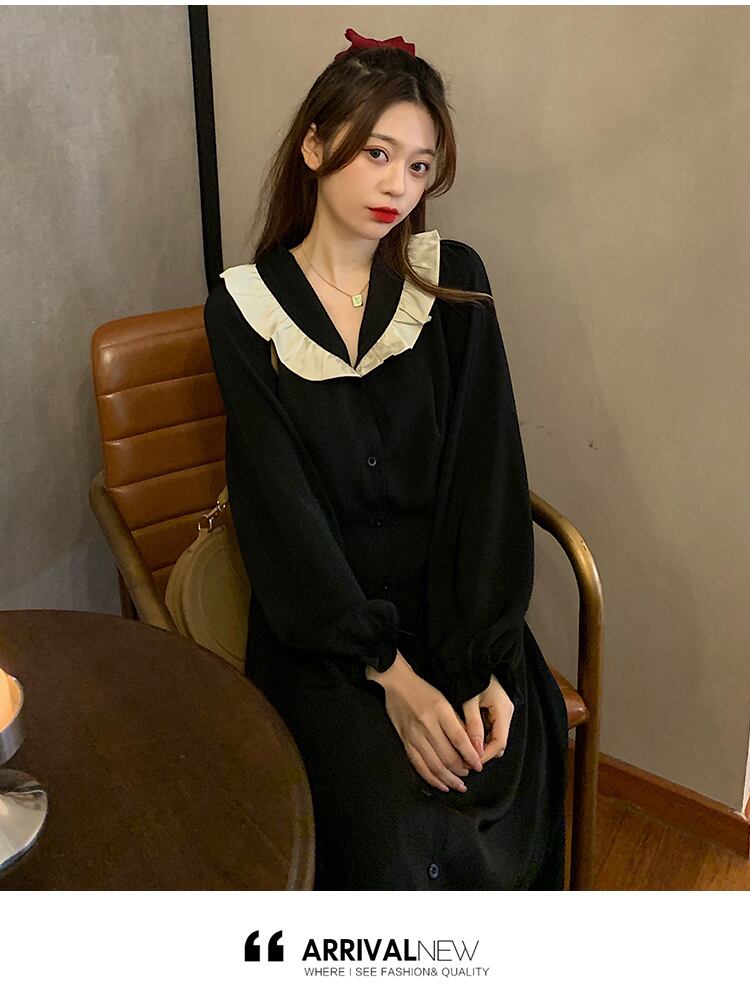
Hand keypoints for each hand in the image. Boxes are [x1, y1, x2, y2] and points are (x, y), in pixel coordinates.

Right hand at [366, 652, 482, 792]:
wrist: (395, 684)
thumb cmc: (423, 690)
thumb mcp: (444, 700)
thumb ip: (457, 722)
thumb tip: (471, 746)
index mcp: (440, 711)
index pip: (460, 740)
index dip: (471, 756)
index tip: (479, 765)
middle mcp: (427, 725)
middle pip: (447, 756)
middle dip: (461, 770)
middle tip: (469, 774)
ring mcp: (414, 735)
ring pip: (434, 765)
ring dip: (448, 779)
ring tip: (459, 785)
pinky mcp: (405, 742)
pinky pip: (418, 765)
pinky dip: (431, 778)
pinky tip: (440, 785)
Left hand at [462, 674, 514, 765]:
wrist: (472, 659)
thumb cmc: (470, 676)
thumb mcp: (469, 701)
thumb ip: (472, 725)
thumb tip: (475, 751)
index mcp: (503, 710)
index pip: (499, 742)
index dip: (485, 755)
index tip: (471, 762)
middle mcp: (506, 713)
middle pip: (498, 742)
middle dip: (483, 752)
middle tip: (464, 759)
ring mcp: (502, 713)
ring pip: (494, 737)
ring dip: (480, 745)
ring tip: (463, 750)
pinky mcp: (495, 711)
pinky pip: (490, 730)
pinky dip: (479, 736)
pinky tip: (466, 738)